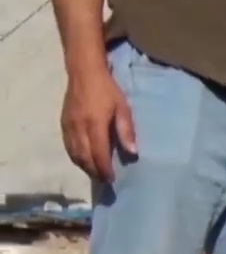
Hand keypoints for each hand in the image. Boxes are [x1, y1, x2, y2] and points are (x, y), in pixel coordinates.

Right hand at [60, 64, 135, 182]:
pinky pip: (68, 146)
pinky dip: (76, 157)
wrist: (83, 72)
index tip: (112, 180)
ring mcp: (69, 126)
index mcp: (94, 125)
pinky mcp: (63, 123)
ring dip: (85, 166)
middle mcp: (79, 128)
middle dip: (94, 171)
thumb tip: (133, 153)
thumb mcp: (123, 108)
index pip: (98, 154)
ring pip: (74, 153)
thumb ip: (126, 131)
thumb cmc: (107, 90)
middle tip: (105, 181)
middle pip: (84, 157)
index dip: (104, 169)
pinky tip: (83, 160)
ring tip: (96, 174)